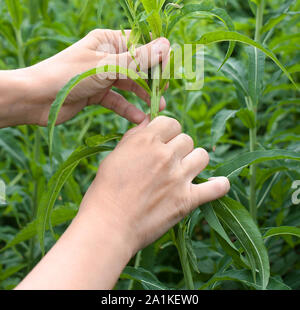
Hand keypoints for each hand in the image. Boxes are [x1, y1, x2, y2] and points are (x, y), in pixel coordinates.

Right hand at [16, 115, 229, 289]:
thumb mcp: (116, 154)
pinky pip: (216, 188)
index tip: (163, 141)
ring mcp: (179, 177)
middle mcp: (166, 155)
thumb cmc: (105, 190)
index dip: (167, 131)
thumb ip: (135, 137)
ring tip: (186, 171)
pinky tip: (218, 184)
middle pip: (186, 139)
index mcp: (147, 140)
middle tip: (169, 161)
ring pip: (202, 155)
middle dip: (179, 148)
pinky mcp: (188, 200)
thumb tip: (150, 122)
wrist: (108, 225)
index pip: (171, 122)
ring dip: (195, 161)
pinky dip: (219, 185)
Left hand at [17, 29, 169, 125]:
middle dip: (153, 78)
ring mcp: (102, 75)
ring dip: (144, 95)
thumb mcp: (105, 67)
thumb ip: (137, 59)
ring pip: (130, 83)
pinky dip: (128, 109)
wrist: (34, 98)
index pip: (142, 43)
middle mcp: (107, 55)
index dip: (157, 55)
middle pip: (139, 64)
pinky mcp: (96, 93)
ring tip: (158, 108)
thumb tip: (167, 45)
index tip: (169, 71)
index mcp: (108, 40)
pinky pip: (118, 100)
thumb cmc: (67, 75)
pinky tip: (139, 119)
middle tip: (164, 92)